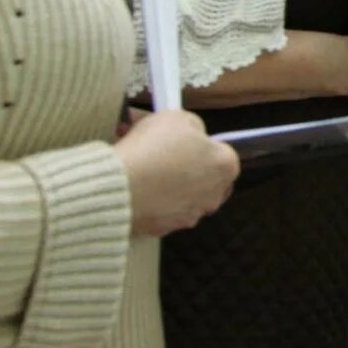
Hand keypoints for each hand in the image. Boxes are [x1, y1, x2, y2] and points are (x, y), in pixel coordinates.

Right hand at [112, 109, 239, 236]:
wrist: (121, 185)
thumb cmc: (154, 147)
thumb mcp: (178, 118)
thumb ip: (194, 126)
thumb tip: (194, 134)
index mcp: (225, 166)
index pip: (221, 154)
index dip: (200, 144)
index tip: (181, 140)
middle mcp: (214, 196)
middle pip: (204, 177)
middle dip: (185, 166)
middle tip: (161, 153)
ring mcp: (190, 216)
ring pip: (182, 196)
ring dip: (167, 184)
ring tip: (141, 168)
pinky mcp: (165, 230)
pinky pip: (161, 211)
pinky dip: (151, 201)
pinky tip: (134, 187)